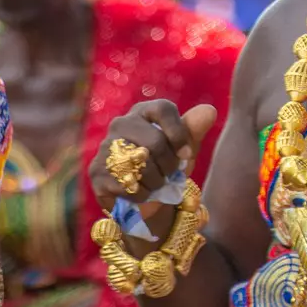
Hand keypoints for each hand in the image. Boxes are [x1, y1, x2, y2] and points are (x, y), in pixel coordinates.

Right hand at [87, 101, 218, 219]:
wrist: (146, 197)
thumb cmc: (167, 165)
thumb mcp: (184, 148)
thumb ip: (194, 129)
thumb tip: (209, 111)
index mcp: (144, 112)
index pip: (163, 109)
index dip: (179, 133)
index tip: (186, 154)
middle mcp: (121, 123)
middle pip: (155, 141)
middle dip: (169, 165)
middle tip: (169, 174)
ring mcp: (105, 147)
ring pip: (142, 165)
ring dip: (157, 182)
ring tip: (155, 184)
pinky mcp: (97, 172)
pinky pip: (128, 185)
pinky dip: (142, 195)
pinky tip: (141, 193)